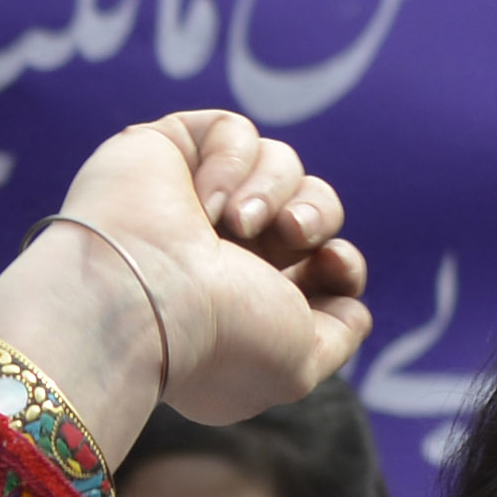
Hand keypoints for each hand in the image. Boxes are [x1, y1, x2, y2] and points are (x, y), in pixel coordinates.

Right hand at [6, 110, 363, 429]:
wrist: (144, 300)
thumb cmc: (218, 339)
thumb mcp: (297, 366)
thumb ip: (337, 338)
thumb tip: (353, 307)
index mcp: (244, 302)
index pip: (319, 264)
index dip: (341, 260)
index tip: (333, 263)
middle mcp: (218, 252)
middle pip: (310, 207)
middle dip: (316, 216)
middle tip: (290, 233)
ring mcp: (190, 199)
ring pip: (280, 164)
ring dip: (273, 191)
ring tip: (239, 223)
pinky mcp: (166, 151)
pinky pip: (233, 130)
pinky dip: (231, 161)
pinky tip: (205, 204)